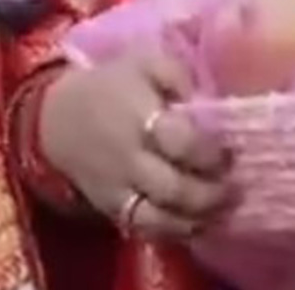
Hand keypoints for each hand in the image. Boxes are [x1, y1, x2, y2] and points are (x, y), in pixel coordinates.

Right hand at [37, 50, 236, 239]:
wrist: (59, 117)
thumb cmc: (112, 85)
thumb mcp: (144, 62)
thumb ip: (178, 74)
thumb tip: (207, 99)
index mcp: (138, 115)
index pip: (183, 142)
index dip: (212, 152)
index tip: (231, 150)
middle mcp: (128, 157)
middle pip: (175, 188)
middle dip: (213, 192)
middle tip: (235, 185)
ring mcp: (118, 188)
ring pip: (161, 218)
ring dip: (198, 218)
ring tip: (222, 209)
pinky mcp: (111, 208)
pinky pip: (145, 230)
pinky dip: (174, 232)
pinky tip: (196, 224)